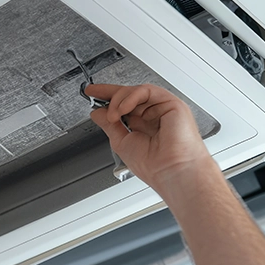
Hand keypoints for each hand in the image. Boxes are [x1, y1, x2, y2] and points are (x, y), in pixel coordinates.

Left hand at [86, 84, 217, 193]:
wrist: (171, 172)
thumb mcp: (121, 142)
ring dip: (119, 100)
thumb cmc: (154, 166)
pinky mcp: (172, 104)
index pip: (125, 106)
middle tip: (94, 93)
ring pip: (138, 92)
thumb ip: (110, 125)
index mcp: (144, 126)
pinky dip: (131, 97)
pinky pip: (148, 91)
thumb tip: (98, 113)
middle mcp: (154, 116)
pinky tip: (122, 108)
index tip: (92, 94)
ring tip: (112, 115)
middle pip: (131, 95)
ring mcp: (163, 109)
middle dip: (110, 93)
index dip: (108, 99)